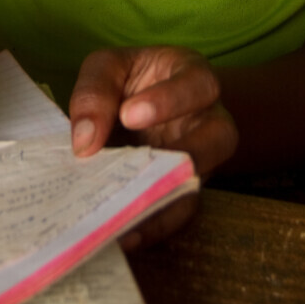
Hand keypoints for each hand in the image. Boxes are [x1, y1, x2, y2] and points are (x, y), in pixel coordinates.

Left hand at [68, 47, 237, 248]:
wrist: (139, 106)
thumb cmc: (128, 80)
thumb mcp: (108, 68)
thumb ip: (95, 92)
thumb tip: (84, 143)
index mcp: (194, 76)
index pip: (197, 84)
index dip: (168, 100)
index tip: (129, 114)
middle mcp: (209, 120)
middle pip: (220, 137)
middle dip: (186, 154)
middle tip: (138, 168)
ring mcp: (203, 160)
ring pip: (199, 185)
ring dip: (164, 203)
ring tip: (125, 217)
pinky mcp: (185, 191)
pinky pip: (178, 213)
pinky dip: (152, 226)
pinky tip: (122, 235)